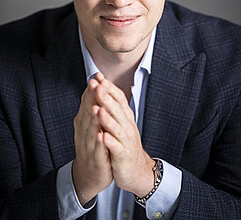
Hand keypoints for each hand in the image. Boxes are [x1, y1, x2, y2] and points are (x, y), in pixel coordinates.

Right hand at [72, 74, 112, 205]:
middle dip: (91, 98)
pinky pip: (97, 150)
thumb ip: (91, 108)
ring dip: (93, 118)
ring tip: (96, 106)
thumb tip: (94, 87)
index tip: (96, 75)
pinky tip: (101, 135)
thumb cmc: (92, 146)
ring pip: (91, 130)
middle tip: (94, 83)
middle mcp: (84, 132)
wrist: (89, 175)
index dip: (91, 90)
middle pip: (87, 112)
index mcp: (84, 122)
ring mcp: (88, 146)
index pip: (87, 103)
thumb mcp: (90, 125)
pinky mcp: (96, 160)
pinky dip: (99, 143)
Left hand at [94, 76, 154, 197]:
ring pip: (117, 127)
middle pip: (117, 109)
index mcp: (125, 117)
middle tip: (97, 86)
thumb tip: (103, 87)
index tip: (98, 76)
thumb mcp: (120, 123)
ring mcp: (126, 141)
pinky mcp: (123, 156)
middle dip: (106, 97)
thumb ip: (113, 107)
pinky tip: (102, 136)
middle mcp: (127, 126)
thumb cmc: (125, 144)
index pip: (118, 98)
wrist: (137, 170)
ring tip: (98, 109)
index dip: (109, 87)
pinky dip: (110, 142)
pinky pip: (116, 148)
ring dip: (107, 118)